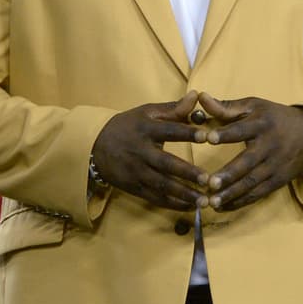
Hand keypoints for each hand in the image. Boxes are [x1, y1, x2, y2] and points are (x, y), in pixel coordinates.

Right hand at [90, 91, 208, 209]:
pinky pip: (155, 198)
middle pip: (166, 164)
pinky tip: (191, 207)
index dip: (187, 133)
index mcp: (146, 130)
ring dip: (183, 194)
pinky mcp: (134, 187)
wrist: (93, 146)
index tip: (206, 136)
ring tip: (204, 200)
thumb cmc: (128, 126)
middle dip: (187, 172)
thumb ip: (173, 108)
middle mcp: (141, 152)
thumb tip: (196, 96)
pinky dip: (173, 204)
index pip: (169, 131)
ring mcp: (136, 172)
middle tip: (208, 179)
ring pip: (162, 185)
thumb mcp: (147, 113)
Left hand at [197, 92, 302, 210]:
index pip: (242, 129)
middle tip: (210, 183)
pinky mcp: (279, 180)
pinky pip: (258, 193)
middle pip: (248, 161)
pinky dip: (241, 201)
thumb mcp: (254, 106)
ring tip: (212, 202)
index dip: (225, 133)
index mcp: (261, 123)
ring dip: (232, 193)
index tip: (208, 138)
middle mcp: (269, 145)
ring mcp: (275, 165)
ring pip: (252, 182)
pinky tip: (223, 207)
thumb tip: (201, 97)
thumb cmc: (274, 117)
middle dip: (229, 173)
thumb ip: (226, 107)